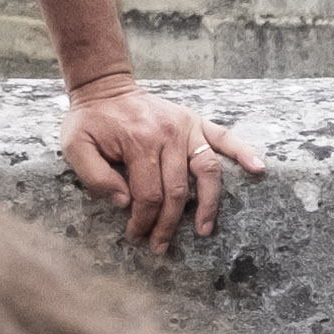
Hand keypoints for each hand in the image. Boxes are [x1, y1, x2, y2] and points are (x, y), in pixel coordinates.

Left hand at [60, 78, 248, 250]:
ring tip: (204, 229)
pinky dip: (243, 151)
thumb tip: (124, 202)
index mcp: (140, 142)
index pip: (148, 194)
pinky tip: (258, 168)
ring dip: (208, 204)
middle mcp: (168, 134)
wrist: (104, 87)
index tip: (136, 237)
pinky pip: (225, 136)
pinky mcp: (196, 121)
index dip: (143, 221)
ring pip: (207, 171)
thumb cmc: (89, 121)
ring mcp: (186, 127)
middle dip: (168, 223)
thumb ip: (95, 177)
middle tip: (160, 245)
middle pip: (177, 190)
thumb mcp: (75, 147)